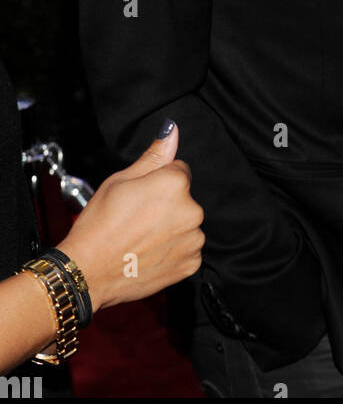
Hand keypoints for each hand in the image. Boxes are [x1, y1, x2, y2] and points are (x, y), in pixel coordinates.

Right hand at [59, 122, 204, 313]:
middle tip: (137, 220)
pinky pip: (188, 249)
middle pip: (184, 199)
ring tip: (141, 239)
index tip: (139, 197)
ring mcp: (193, 240)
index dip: (157, 182)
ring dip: (172, 229)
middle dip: (167, 205)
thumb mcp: (120, 180)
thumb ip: (153, 156)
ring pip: (186, 224)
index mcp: (175, 183)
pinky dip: (173, 251)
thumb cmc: (100, 224)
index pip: (179, 171)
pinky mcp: (191, 264)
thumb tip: (172, 131)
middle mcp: (192, 210)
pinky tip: (150, 254)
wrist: (88, 272)